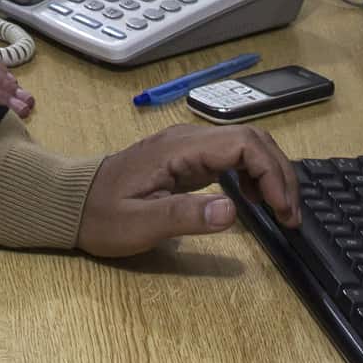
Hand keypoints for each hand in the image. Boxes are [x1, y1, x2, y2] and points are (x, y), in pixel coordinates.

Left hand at [77, 123, 297, 257]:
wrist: (70, 203)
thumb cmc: (101, 216)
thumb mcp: (139, 224)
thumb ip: (185, 216)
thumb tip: (233, 211)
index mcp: (179, 149)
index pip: (244, 143)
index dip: (272, 173)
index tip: (283, 210)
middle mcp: (188, 139)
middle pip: (252, 138)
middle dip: (280, 172)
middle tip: (292, 215)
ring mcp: (189, 146)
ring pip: (246, 144)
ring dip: (271, 172)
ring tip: (282, 210)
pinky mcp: (188, 158)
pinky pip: (233, 156)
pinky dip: (255, 174)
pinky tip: (256, 200)